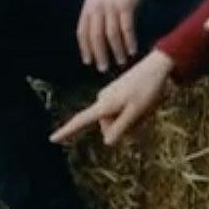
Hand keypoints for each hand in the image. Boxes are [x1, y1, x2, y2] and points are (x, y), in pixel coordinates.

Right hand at [50, 51, 173, 145]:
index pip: (81, 120)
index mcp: (105, 104)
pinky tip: (144, 103)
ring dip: (131, 120)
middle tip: (142, 114)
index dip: (67, 131)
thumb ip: (121, 128)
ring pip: (117, 121)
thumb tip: (107, 142)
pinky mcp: (116, 94)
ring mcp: (109, 97)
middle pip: (108, 127)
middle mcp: (103, 100)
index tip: (51, 139)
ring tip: (144, 106)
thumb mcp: (136, 112)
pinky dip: (132, 113)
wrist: (156, 67)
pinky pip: (121, 113)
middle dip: (125, 127)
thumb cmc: (147, 89)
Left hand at [77, 0, 147, 72]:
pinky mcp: (126, 5)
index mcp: (89, 5)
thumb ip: (95, 12)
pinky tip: (133, 50)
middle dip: (99, 54)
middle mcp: (98, 6)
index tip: (88, 62)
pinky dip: (129, 41)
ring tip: (121, 61)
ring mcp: (112, 6)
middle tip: (103, 68)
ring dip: (117, 50)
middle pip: (95, 36)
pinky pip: (127, 28)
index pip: (82, 31)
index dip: (85, 48)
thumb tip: (94, 35)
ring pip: (112, 35)